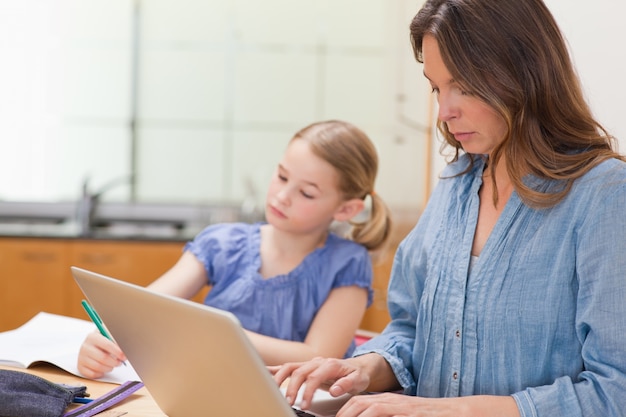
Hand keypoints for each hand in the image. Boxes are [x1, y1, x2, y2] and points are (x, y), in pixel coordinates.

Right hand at [77, 330, 126, 378]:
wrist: (92, 343)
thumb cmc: (103, 339)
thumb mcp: (109, 335)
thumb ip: (116, 340)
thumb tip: (124, 351)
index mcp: (93, 337)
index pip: (107, 345)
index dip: (118, 352)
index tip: (124, 356)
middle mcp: (85, 347)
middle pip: (103, 358)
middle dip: (114, 362)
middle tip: (120, 362)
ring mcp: (81, 357)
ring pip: (98, 367)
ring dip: (109, 368)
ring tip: (113, 364)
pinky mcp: (80, 367)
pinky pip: (92, 374)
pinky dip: (101, 373)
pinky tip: (104, 368)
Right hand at [272, 356, 371, 409]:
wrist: (358, 367)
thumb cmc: (358, 374)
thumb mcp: (359, 380)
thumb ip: (347, 384)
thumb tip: (334, 390)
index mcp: (330, 364)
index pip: (314, 377)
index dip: (307, 391)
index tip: (305, 405)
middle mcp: (317, 362)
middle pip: (298, 371)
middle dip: (291, 387)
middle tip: (288, 402)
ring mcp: (310, 363)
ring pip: (290, 367)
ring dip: (280, 379)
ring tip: (274, 392)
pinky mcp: (305, 367)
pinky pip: (288, 366)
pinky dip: (275, 369)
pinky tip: (264, 373)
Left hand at [334, 393, 468, 416]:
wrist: (455, 413)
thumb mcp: (401, 415)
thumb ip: (383, 416)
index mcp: (386, 402)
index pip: (358, 402)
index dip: (343, 412)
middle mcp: (391, 402)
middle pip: (359, 403)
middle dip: (344, 414)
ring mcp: (401, 407)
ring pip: (372, 407)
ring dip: (356, 416)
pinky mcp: (411, 413)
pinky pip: (387, 413)